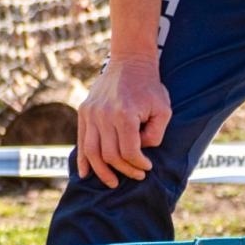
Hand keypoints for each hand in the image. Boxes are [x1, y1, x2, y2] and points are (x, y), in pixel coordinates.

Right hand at [75, 56, 170, 187]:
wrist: (130, 62)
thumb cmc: (150, 87)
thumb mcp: (163, 110)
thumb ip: (154, 134)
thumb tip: (141, 150)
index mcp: (124, 115)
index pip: (128, 152)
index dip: (139, 164)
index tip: (147, 167)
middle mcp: (103, 115)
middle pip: (110, 155)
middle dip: (125, 170)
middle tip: (137, 175)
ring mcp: (90, 113)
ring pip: (92, 152)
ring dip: (102, 171)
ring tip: (113, 182)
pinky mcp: (84, 111)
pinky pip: (81, 140)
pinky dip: (83, 159)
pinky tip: (85, 174)